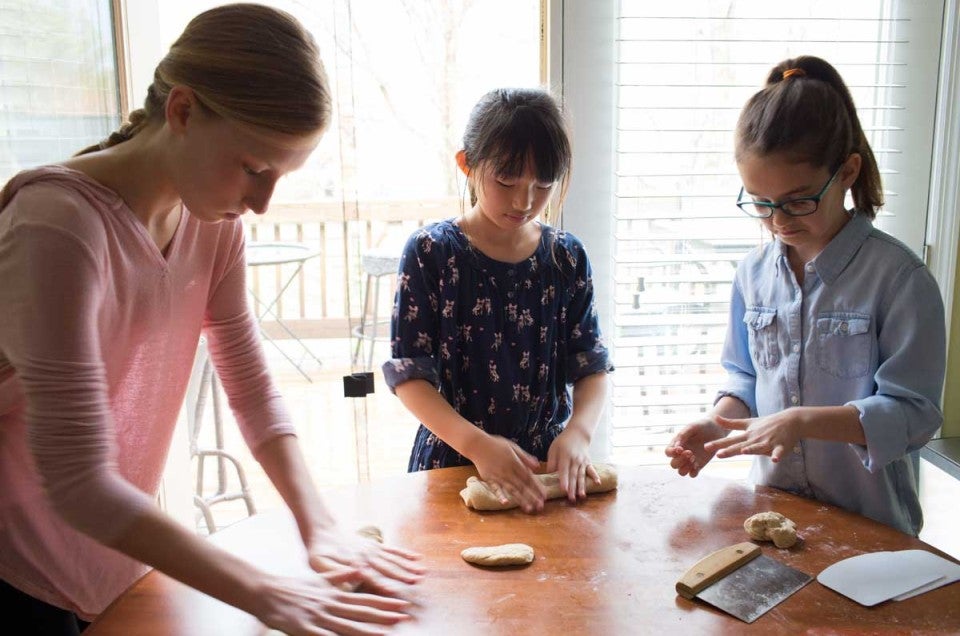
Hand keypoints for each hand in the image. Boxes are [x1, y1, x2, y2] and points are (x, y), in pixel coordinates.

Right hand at [253, 572, 411, 635]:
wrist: (267, 592)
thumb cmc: (294, 586)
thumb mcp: (319, 578)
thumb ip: (340, 576)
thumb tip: (359, 569)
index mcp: (335, 593)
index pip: (365, 598)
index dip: (384, 601)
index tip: (402, 603)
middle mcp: (331, 604)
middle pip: (361, 612)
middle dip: (384, 615)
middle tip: (404, 617)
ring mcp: (319, 617)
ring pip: (347, 626)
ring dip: (367, 631)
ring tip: (385, 634)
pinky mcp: (305, 629)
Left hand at [306, 527, 424, 599]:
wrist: (322, 530)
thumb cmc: (318, 552)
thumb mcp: (319, 564)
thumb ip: (335, 572)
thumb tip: (353, 575)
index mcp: (353, 564)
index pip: (370, 576)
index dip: (382, 583)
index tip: (393, 591)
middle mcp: (366, 556)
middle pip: (387, 568)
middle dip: (402, 575)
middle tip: (416, 581)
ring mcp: (372, 550)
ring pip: (393, 559)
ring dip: (408, 566)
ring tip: (422, 573)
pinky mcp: (374, 546)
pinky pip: (392, 550)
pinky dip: (405, 554)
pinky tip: (417, 558)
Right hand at [469, 434, 546, 513]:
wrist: (477, 444)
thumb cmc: (496, 444)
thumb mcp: (513, 447)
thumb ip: (525, 457)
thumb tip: (538, 466)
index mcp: (515, 463)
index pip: (529, 477)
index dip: (537, 487)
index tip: (544, 495)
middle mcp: (508, 471)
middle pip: (522, 486)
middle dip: (532, 497)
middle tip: (540, 507)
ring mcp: (498, 476)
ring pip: (511, 489)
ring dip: (520, 499)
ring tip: (528, 508)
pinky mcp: (489, 479)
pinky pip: (495, 488)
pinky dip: (500, 495)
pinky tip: (505, 503)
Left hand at [546, 426, 599, 501]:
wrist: (578, 433)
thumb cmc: (563, 442)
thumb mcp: (553, 449)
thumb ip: (551, 461)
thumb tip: (549, 473)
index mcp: (564, 457)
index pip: (564, 470)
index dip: (563, 480)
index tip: (563, 490)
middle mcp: (574, 460)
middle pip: (573, 476)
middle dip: (572, 488)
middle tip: (571, 499)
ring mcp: (582, 462)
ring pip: (582, 475)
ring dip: (582, 486)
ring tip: (582, 496)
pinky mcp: (588, 462)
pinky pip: (591, 470)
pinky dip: (595, 476)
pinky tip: (598, 483)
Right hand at [664, 419, 726, 476]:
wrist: (716, 429)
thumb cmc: (702, 426)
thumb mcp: (692, 427)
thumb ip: (683, 435)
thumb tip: (676, 446)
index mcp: (677, 444)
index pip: (668, 452)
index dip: (672, 453)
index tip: (681, 449)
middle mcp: (681, 454)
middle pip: (673, 464)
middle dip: (680, 461)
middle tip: (690, 453)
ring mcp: (690, 461)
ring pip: (681, 472)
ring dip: (685, 468)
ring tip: (694, 459)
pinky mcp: (699, 465)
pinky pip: (692, 474)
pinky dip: (693, 472)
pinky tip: (697, 464)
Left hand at [704, 411, 800, 462]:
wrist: (790, 420)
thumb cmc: (767, 423)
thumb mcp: (748, 422)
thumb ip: (731, 423)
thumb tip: (715, 418)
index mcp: (747, 435)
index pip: (730, 441)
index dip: (718, 444)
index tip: (706, 446)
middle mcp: (755, 439)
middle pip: (741, 446)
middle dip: (729, 450)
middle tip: (717, 454)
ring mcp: (768, 442)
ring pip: (758, 447)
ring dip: (752, 449)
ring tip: (744, 451)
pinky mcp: (781, 446)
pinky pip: (778, 452)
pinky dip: (777, 455)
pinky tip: (775, 460)